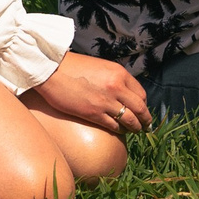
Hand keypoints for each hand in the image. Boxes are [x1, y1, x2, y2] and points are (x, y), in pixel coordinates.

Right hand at [22, 52, 149, 135]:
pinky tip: (119, 131)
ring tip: (136, 131)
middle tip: (146, 126)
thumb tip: (122, 91)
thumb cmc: (72, 67)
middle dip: (145, 119)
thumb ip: (113, 78)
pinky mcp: (93, 113)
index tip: (142, 111)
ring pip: (130, 120)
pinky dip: (120, 130)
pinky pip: (114, 126)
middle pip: (140, 108)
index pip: (140, 94)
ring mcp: (106, 101)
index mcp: (119, 73)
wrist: (51, 70)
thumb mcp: (100, 67)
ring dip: (135, 127)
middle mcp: (117, 86)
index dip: (143, 105)